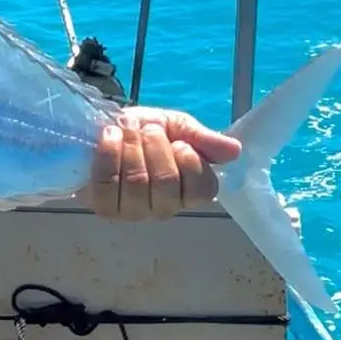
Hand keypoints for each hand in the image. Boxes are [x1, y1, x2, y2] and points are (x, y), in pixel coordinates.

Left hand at [82, 107, 240, 220]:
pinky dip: (109, 155)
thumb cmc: (145, 131)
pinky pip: (108, 185)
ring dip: (132, 147)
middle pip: (166, 183)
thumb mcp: (177, 127)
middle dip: (155, 146)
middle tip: (147, 129)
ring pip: (137, 183)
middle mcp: (164, 208)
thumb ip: (203, 138)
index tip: (177, 141)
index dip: (189, 160)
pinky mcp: (105, 208)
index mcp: (189, 192)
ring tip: (126, 129)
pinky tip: (110, 136)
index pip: (203, 189)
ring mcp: (134, 212)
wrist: (109, 129)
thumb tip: (234, 150)